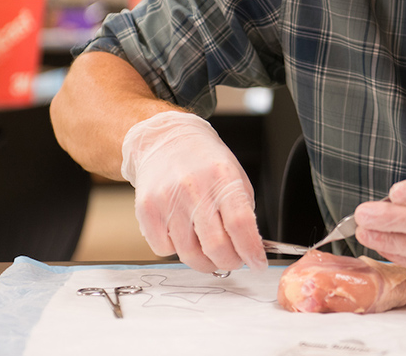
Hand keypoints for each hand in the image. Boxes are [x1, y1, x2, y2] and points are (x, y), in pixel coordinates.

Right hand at [121, 111, 266, 272]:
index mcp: (223, 177)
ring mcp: (168, 200)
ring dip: (205, 262)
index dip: (252, 251)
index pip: (241, 224)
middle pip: (216, 246)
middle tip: (234, 261)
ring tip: (211, 252)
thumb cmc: (204, 161)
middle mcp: (195, 188)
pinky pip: (164, 250)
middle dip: (230, 262)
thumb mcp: (234, 175)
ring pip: (190, 254)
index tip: (258, 264)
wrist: (164, 140)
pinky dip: (177, 250)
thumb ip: (243, 210)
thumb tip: (250, 248)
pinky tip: (183, 233)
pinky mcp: (147, 210)